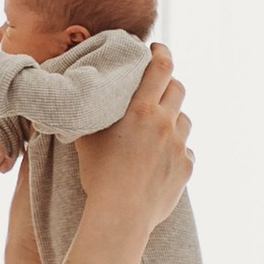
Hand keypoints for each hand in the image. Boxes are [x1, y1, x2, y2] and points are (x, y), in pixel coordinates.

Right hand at [76, 44, 193, 237]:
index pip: (161, 67)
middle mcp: (164, 123)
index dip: (162, 53)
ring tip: (158, 128)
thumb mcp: (87, 137)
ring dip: (173, 119)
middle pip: (178, 88)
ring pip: (184, 119)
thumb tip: (77, 97)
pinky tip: (161, 159)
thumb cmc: (98, 175)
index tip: (158, 50)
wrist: (121, 214)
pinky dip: (176, 150)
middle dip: (169, 83)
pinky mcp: (186, 167)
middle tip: (158, 87)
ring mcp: (179, 145)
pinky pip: (186, 151)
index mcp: (141, 109)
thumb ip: (89, 113)